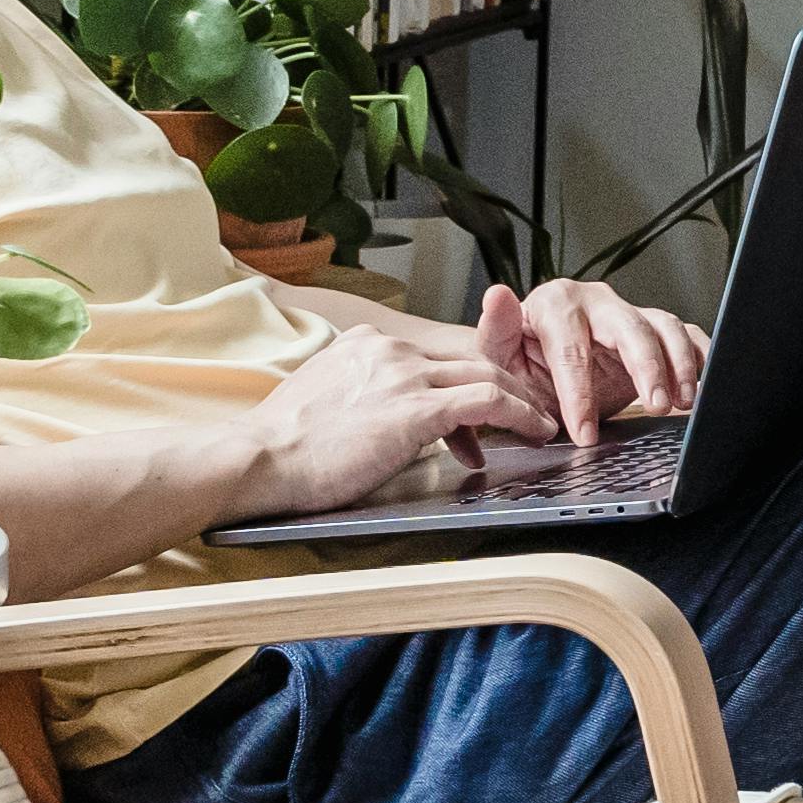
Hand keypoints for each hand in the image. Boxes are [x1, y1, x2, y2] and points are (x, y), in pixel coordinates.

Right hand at [244, 318, 554, 518]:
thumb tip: (378, 417)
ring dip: (525, 399)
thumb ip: (359, 393)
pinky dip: (520, 415)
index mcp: (367, 343)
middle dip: (510, 381)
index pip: (436, 353)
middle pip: (471, 355)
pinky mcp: (414, 408)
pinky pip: (488, 401)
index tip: (490, 398)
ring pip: (488, 373)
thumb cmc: (283, 447)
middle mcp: (389, 348)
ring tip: (543, 422)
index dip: (472, 375)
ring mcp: (403, 375)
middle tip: (533, 407)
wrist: (260, 459)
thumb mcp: (324, 399)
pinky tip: (535, 430)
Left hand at [486, 280, 708, 447]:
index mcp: (556, 303)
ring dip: (680, 366)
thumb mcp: (496, 354)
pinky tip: (702, 386)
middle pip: (631, 329)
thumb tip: (497, 295)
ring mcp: (630, 314)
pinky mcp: (654, 331)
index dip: (580, 393)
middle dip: (648, 369)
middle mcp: (597, 302)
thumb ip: (495, 330)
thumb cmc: (518, 362)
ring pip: (666, 329)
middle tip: (656, 406)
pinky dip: (700, 358)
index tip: (584, 433)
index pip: (573, 349)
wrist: (538, 369)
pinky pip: (687, 336)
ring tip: (682, 402)